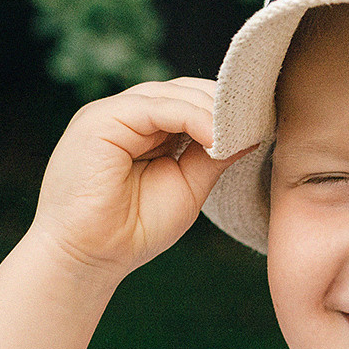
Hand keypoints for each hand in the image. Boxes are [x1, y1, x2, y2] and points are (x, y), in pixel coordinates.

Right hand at [31, 77, 250, 278]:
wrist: (87, 258)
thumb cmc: (132, 231)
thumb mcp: (186, 187)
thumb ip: (212, 156)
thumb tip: (250, 132)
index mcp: (144, 130)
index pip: (191, 103)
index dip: (225, 111)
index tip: (260, 124)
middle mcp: (126, 116)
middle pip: (184, 91)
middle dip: (223, 106)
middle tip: (258, 122)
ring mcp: (111, 114)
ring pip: (173, 93)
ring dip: (211, 111)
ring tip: (239, 131)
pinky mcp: (101, 119)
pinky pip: (156, 106)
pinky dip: (191, 117)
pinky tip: (215, 136)